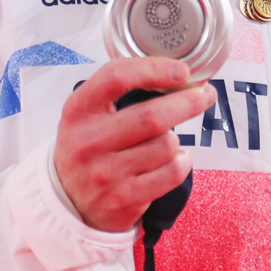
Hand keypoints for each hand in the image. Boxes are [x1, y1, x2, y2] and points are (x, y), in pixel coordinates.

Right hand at [54, 57, 212, 232]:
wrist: (66, 200)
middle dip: (187, 102)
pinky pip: (171, 173)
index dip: (154, 69)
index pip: (117, 78)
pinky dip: (181, 163)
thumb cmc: (88, 147)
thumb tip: (176, 74)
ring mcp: (105, 173)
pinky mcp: (123, 198)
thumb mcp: (86, 113)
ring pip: (165, 145)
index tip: (182, 71)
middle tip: (204, 95)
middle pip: (151, 116)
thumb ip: (119, 91)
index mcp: (79, 110)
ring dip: (176, 140)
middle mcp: (89, 141)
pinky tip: (172, 161)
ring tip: (166, 142)